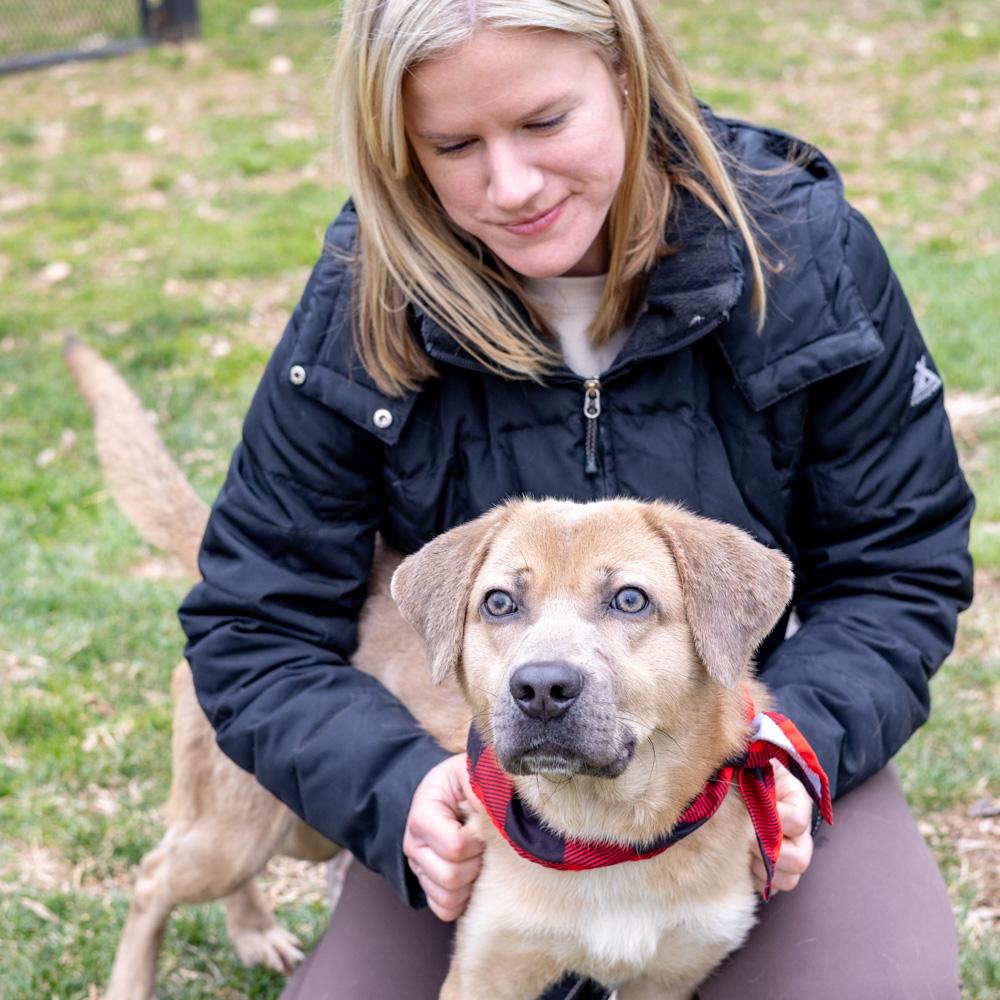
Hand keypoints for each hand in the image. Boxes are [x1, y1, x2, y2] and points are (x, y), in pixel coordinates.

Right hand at [403, 753, 484, 920]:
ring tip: (480, 858)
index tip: (485, 825)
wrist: (448, 790)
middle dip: (477, 862)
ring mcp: (419, 869)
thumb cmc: (461, 780)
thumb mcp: (468, 770)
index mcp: (422, 817)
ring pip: (448, 898)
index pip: (455, 846)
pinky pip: (445, 910)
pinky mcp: (428, 885)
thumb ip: (481, 782)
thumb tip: (495, 809)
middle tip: (486, 844)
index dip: (478, 840)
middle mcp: (414, 846)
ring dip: (472, 883)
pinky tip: (473, 876)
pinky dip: (463, 900)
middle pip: (451, 877)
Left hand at [751, 760, 813, 893]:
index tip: (749, 811)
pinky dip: (758, 880)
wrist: (735, 783)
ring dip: (763, 868)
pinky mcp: (775, 869)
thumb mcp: (750, 760)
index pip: (796, 820)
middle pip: (800, 857)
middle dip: (768, 851)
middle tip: (744, 838)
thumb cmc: (743, 769)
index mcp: (796, 799)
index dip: (772, 820)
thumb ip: (751, 758)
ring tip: (742, 850)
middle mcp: (800, 829)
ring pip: (791, 877)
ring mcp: (791, 851)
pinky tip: (742, 863)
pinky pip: (775, 888)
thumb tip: (740, 760)